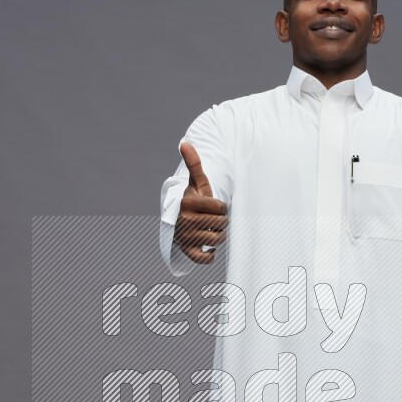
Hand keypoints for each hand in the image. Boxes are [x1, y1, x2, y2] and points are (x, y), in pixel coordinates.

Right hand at [174, 142, 229, 263]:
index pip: (220, 208)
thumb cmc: (194, 200)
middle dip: (221, 221)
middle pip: (220, 224)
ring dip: (218, 236)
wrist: (180, 220)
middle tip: (213, 219)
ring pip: (216, 240)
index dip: (221, 207)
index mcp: (187, 203)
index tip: (214, 206)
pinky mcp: (187, 252)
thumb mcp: (196, 183)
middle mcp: (184, 221)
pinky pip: (204, 259)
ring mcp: (185, 238)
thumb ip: (194, 164)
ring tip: (211, 230)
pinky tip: (208, 247)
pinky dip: (209, 255)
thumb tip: (184, 142)